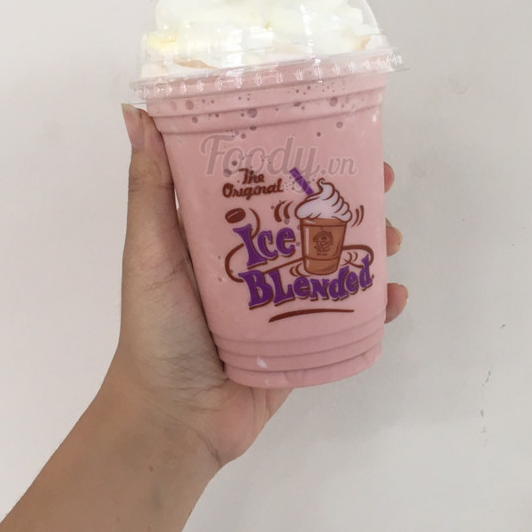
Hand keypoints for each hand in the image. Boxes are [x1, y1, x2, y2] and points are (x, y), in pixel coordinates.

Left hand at [108, 106, 407, 468]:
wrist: (175, 418)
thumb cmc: (157, 328)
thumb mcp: (148, 251)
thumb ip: (149, 188)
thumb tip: (137, 112)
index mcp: (223, 232)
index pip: (267, 181)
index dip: (300, 155)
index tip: (331, 133)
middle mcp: (259, 260)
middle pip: (312, 218)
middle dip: (350, 199)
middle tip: (381, 183)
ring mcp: (285, 301)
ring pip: (337, 262)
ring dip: (371, 247)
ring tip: (391, 240)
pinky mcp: (304, 340)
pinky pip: (347, 317)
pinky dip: (375, 306)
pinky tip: (394, 297)